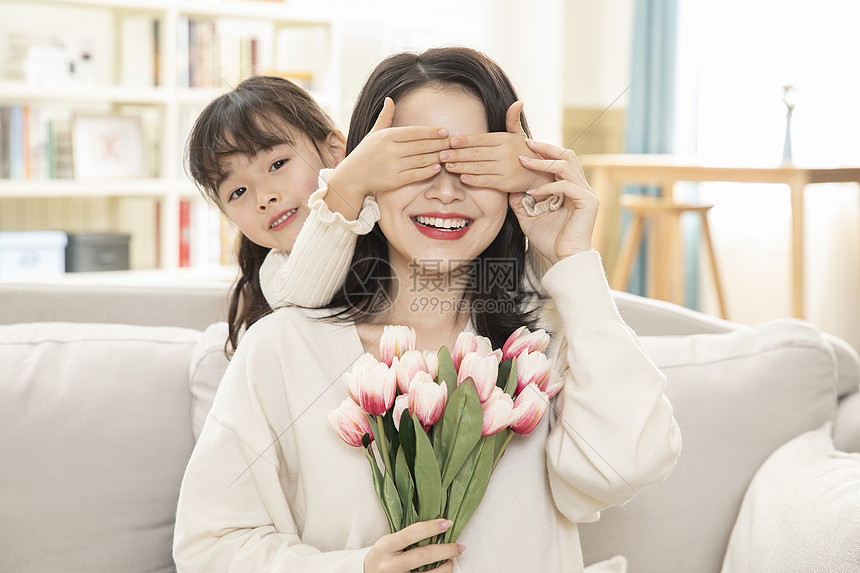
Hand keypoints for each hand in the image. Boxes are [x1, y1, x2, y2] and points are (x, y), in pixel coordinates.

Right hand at [326, 98, 450, 219]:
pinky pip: (416, 174)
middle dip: (439, 144)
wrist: (352, 176)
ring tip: (448, 154)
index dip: (432, 132)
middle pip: (421, 145)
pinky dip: (428, 171)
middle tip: (452, 143)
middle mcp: (391, 150)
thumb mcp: (373, 133)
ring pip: (421, 160)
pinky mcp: (395, 180)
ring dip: (437, 157)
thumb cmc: (365, 153)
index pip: (415, 132)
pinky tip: (438, 167)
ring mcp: (393, 165)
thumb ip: (385, 117)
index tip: (445, 131)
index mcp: (387, 136)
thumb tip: (389, 99)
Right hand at [364, 519, 463, 572]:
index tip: (447, 523)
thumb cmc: (383, 555)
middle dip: (446, 550)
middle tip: (459, 546)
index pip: (410, 534)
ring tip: (453, 559)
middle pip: (423, 556)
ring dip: (446, 567)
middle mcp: (390, 566)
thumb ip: (407, 536)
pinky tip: (444, 570)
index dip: (430, 528)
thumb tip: (436, 526)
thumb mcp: (387, 542)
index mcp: (385, 547)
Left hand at [439, 101, 553, 193]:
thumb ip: (512, 119)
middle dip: (457, 154)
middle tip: (441, 154)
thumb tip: (518, 102)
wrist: (539, 174)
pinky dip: (473, 180)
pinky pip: (486, 181)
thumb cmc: (523, 152)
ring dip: (461, 167)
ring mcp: (505, 169)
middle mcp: (504, 153)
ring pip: (478, 167)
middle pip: (476, 153)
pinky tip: (462, 178)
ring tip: (447, 166)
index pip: (481, 139)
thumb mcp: (519, 134)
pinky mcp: (505, 183)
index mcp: (505, 139)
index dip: (465, 140)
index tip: (451, 141)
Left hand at [509, 140, 598, 263]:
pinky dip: (549, 186)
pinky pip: (567, 186)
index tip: (522, 146)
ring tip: (524, 162)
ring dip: (544, 162)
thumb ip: (521, 201)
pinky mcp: (589, 202)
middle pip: (567, 156)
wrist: (563, 260)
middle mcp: (581, 187)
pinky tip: (533, 192)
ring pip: (567, 166)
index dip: (543, 152)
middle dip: (546, 147)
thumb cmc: (549, 241)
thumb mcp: (529, 217)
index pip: (559, 161)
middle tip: (526, 143)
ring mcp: (587, 193)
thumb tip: (507, 186)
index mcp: (570, 188)